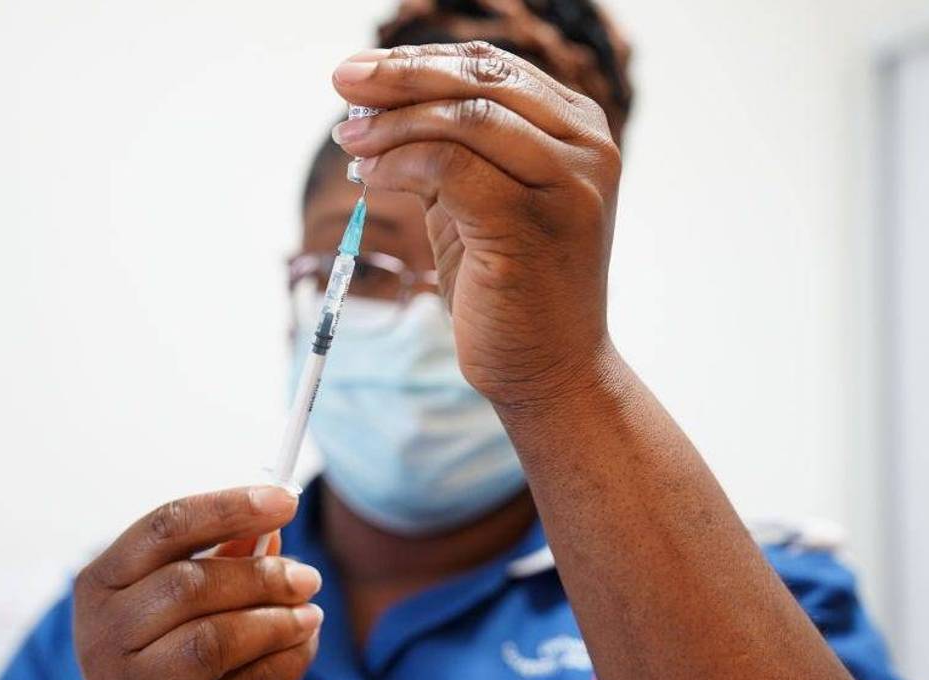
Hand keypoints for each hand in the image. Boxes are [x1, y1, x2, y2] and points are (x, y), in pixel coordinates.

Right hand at [73, 486, 322, 679]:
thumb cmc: (160, 646)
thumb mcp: (175, 596)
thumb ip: (220, 559)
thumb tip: (271, 526)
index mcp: (102, 581)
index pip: (166, 526)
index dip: (230, 508)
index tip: (286, 501)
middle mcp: (102, 633)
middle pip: (191, 585)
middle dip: (263, 577)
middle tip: (308, 577)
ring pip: (211, 641)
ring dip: (275, 623)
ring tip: (310, 615)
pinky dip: (281, 665)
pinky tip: (299, 649)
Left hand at [331, 41, 621, 407]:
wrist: (552, 371)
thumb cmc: (513, 289)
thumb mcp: (481, 202)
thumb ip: (449, 150)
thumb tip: (372, 104)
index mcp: (579, 132)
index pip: (492, 68)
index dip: (420, 59)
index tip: (362, 71)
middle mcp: (586, 148)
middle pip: (478, 81)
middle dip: (398, 76)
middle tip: (342, 83)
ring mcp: (567, 185)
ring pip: (463, 119)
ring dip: (392, 123)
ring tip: (350, 140)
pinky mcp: (532, 224)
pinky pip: (449, 167)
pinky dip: (399, 163)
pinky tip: (371, 175)